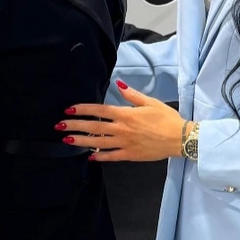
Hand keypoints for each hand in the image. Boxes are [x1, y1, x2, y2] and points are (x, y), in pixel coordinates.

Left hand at [57, 83, 185, 161]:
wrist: (180, 138)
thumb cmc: (166, 118)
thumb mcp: (150, 102)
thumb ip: (132, 95)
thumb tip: (118, 83)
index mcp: (125, 114)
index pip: (99, 110)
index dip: (82, 109)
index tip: (69, 110)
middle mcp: (121, 129)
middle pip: (93, 127)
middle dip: (74, 126)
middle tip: (59, 126)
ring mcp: (124, 143)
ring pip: (98, 142)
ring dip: (81, 141)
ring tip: (67, 140)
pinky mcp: (130, 155)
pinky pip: (111, 156)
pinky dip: (99, 156)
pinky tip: (89, 156)